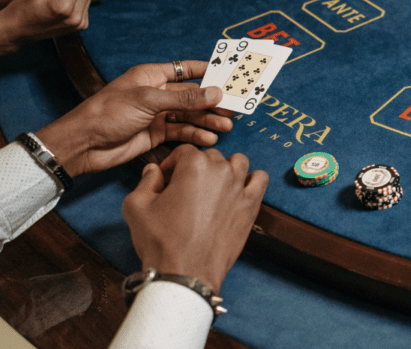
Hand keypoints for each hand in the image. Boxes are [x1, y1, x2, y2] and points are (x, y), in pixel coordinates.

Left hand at [35, 60, 233, 177]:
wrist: (84, 144)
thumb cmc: (108, 113)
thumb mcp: (149, 101)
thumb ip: (184, 98)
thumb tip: (216, 93)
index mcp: (153, 76)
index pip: (187, 70)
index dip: (209, 72)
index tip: (231, 76)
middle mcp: (157, 93)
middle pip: (193, 96)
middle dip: (213, 102)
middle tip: (234, 109)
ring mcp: (157, 114)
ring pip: (190, 115)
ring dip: (207, 120)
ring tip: (225, 126)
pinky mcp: (156, 134)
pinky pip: (182, 132)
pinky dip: (195, 135)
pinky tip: (208, 139)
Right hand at [122, 144, 267, 292]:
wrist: (185, 272)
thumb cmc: (162, 241)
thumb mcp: (137, 206)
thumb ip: (145, 181)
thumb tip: (153, 171)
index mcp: (194, 165)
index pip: (185, 151)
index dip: (173, 164)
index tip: (167, 179)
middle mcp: (221, 171)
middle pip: (210, 157)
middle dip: (197, 168)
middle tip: (185, 189)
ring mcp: (239, 187)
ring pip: (237, 162)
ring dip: (225, 169)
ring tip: (212, 187)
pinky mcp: (252, 205)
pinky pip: (260, 179)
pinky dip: (251, 180)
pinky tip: (237, 191)